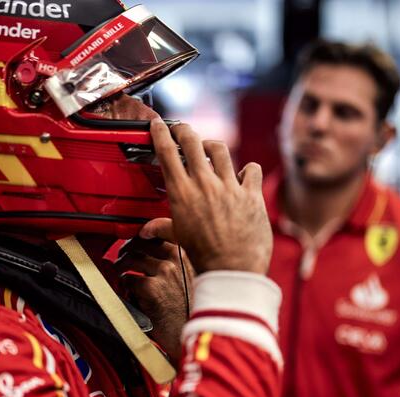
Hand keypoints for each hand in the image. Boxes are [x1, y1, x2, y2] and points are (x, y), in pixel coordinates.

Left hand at [114, 220, 194, 357]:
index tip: (138, 235)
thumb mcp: (194, 277)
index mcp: (189, 253)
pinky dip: (124, 286)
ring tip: (120, 274)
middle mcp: (178, 258)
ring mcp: (164, 272)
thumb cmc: (196, 310)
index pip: (162, 227)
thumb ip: (178, 262)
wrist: (200, 334)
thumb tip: (153, 253)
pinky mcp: (151, 289)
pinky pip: (127, 280)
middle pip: (140, 242)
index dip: (145, 230)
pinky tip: (128, 293)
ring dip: (121, 266)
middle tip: (122, 257)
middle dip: (127, 248)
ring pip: (130, 259)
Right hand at [150, 118, 271, 274]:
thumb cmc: (204, 256)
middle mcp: (205, 184)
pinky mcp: (252, 194)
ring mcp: (230, 187)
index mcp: (182, 193)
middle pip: (193, 141)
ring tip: (209, 150)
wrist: (232, 269)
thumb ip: (162, 227)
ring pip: (220, 149)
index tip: (158, 125)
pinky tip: (243, 176)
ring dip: (212, 146)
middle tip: (182, 130)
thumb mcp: (178, 238)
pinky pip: (252, 169)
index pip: (167, 152)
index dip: (161, 133)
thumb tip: (147, 230)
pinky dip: (248, 170)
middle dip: (184, 130)